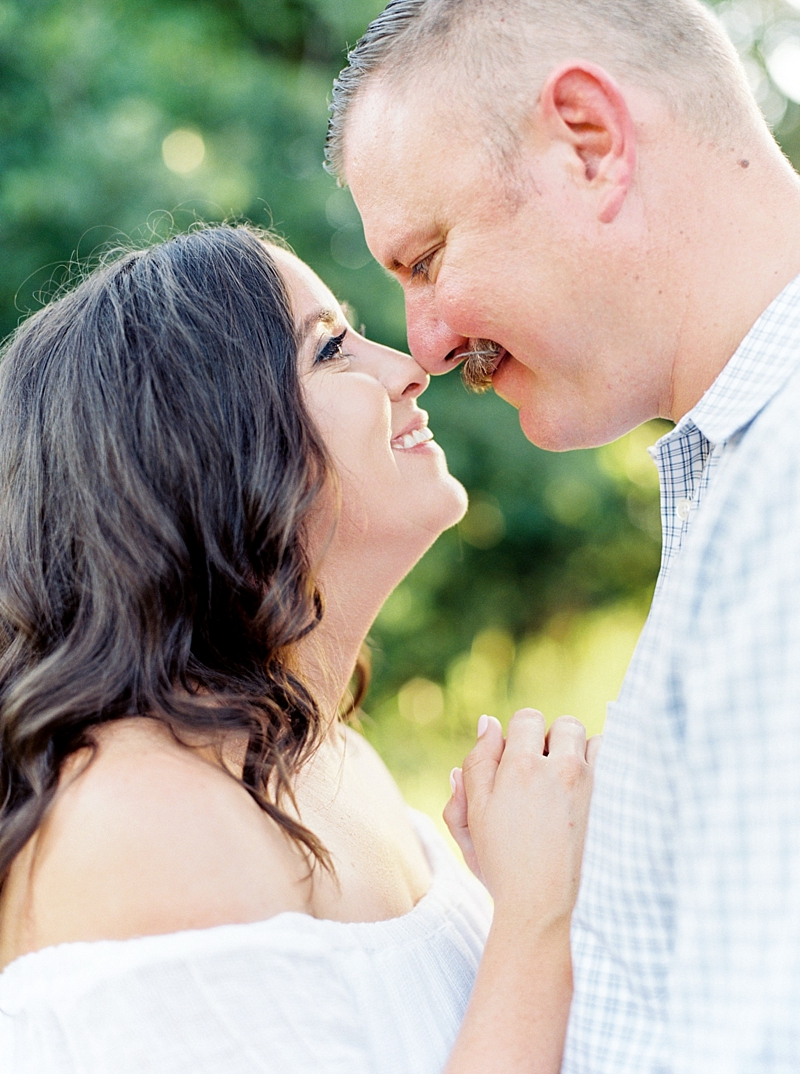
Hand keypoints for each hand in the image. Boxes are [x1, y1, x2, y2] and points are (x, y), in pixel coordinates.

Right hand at [444, 709, 599, 925]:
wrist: (543, 907)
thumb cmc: (502, 862)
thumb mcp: (475, 812)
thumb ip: (478, 762)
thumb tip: (488, 722)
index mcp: (521, 767)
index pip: (528, 718)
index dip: (520, 735)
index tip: (518, 762)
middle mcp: (561, 769)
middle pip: (565, 724)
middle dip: (554, 741)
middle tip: (543, 773)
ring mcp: (592, 786)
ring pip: (594, 742)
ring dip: (582, 755)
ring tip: (567, 785)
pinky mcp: (613, 805)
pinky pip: (618, 765)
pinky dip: (607, 770)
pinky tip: (591, 794)